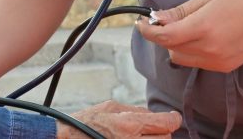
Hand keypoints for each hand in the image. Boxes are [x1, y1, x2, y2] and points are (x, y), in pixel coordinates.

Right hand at [60, 101, 181, 137]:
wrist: (69, 138)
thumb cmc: (87, 122)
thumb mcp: (110, 107)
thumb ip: (135, 110)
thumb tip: (154, 114)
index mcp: (129, 125)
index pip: (167, 123)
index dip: (173, 119)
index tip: (173, 117)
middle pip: (166, 138)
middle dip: (163, 131)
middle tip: (154, 127)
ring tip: (143, 134)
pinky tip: (136, 138)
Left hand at [138, 0, 242, 72]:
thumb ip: (180, 11)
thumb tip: (157, 18)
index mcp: (203, 28)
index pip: (165, 37)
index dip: (148, 31)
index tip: (140, 24)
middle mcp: (209, 49)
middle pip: (170, 49)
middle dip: (163, 36)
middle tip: (165, 21)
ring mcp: (218, 61)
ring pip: (182, 59)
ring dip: (176, 46)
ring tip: (186, 29)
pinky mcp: (225, 67)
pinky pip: (197, 63)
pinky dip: (192, 52)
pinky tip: (202, 38)